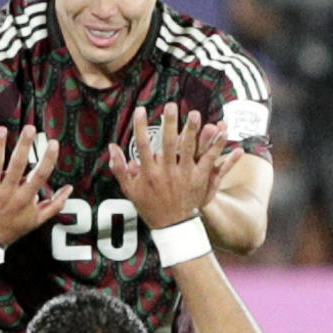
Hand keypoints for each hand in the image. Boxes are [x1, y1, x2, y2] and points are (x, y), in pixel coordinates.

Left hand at [0, 125, 68, 245]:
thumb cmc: (11, 229)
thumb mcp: (35, 221)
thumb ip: (54, 205)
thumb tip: (70, 189)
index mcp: (23, 200)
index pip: (40, 176)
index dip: (48, 159)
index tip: (53, 143)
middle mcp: (6, 195)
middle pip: (18, 166)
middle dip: (25, 146)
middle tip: (30, 128)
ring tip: (2, 129)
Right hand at [108, 103, 243, 228]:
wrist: (172, 227)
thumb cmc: (150, 206)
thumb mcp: (130, 190)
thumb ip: (119, 168)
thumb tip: (111, 147)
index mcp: (148, 173)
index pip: (142, 145)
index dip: (140, 126)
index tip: (140, 110)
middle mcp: (166, 172)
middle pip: (168, 143)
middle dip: (169, 123)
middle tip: (170, 105)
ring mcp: (183, 175)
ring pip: (188, 149)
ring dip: (191, 130)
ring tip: (193, 114)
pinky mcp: (199, 179)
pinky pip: (208, 160)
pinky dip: (215, 146)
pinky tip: (221, 132)